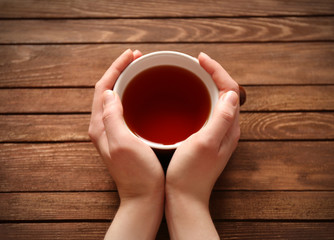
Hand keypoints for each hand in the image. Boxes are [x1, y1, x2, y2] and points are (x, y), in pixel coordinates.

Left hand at [89, 49, 164, 239]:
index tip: (132, 55)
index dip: (116, 67)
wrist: (144, 198)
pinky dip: (133, 96)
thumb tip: (109, 91)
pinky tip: (146, 95)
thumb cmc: (137, 174)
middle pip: (107, 90)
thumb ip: (112, 116)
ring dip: (126, 81)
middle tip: (137, 59)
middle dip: (120, 70)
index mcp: (100, 125)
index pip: (103, 87)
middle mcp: (103, 127)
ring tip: (141, 71)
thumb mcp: (122, 143)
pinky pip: (124, 109)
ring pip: (115, 98)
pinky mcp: (124, 136)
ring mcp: (113, 132)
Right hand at [165, 52, 239, 239]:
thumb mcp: (205, 143)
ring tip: (193, 74)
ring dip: (207, 85)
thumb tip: (231, 93)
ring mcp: (217, 134)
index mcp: (229, 127)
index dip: (218, 71)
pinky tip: (187, 98)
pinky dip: (200, 98)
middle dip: (214, 74)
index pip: (230, 90)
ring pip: (217, 101)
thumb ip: (221, 118)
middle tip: (198, 63)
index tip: (201, 59)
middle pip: (226, 93)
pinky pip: (207, 111)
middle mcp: (227, 129)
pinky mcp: (206, 139)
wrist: (183, 198)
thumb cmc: (191, 174)